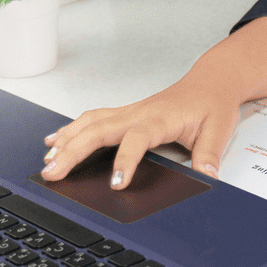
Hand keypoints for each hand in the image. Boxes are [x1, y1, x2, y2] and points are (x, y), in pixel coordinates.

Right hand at [40, 16, 266, 188]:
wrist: (211, 82)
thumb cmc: (212, 105)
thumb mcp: (219, 131)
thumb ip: (209, 155)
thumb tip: (208, 177)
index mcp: (159, 118)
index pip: (136, 139)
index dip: (125, 160)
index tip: (117, 183)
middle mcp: (138, 113)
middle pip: (98, 129)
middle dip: (73, 151)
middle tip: (53, 172)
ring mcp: (128, 112)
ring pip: (90, 123)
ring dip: (67, 140)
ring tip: (48, 159)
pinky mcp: (125, 114)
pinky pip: (92, 119)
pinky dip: (71, 130)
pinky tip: (55, 141)